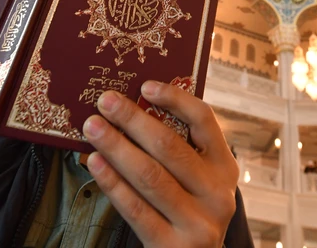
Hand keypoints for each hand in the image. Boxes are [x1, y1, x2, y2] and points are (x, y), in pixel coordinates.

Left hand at [82, 82, 238, 247]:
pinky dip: (112, 183)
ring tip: (92, 127)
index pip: (204, 121)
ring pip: (150, 175)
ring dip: (117, 146)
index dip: (175, 99)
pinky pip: (136, 208)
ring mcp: (198, 222)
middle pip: (170, 146)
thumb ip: (179, 150)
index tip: (145, 86)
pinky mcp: (173, 246)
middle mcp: (217, 193)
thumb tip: (135, 106)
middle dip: (133, 120)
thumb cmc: (188, 211)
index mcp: (224, 167)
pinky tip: (95, 163)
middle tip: (105, 101)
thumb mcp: (198, 180)